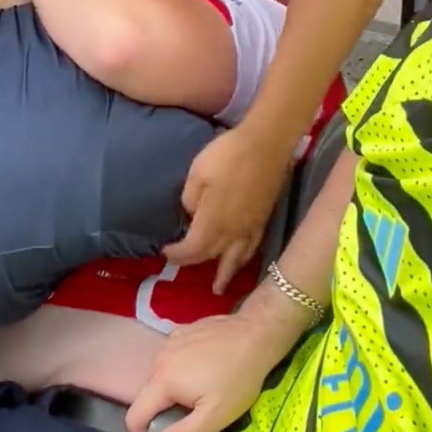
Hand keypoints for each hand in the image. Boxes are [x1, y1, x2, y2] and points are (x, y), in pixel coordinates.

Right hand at [126, 315, 269, 431]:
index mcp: (162, 380)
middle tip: (190, 415)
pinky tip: (203, 369)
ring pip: (158, 375)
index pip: (134, 415)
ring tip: (198, 391)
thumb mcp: (213, 416)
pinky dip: (178, 369)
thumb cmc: (237, 378)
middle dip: (160, 411)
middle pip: (147, 394)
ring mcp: (170, 340)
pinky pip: (170, 358)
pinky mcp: (181, 331)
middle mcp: (159, 357)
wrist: (255, 334)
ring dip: (170, 389)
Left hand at [164, 126, 287, 292]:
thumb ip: (190, 199)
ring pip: (236, 258)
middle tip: (182, 265)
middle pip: (211, 255)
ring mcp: (251, 227)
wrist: (266, 144)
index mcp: (212, 223)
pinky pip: (252, 247)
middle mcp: (232, 232)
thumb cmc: (227, 155)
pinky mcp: (263, 218)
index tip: (164, 252)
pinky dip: (244, 258)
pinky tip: (242, 259)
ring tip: (219, 287)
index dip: (177, 254)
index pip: (192, 249)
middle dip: (194, 262)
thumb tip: (192, 215)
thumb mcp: (197, 173)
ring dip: (225, 273)